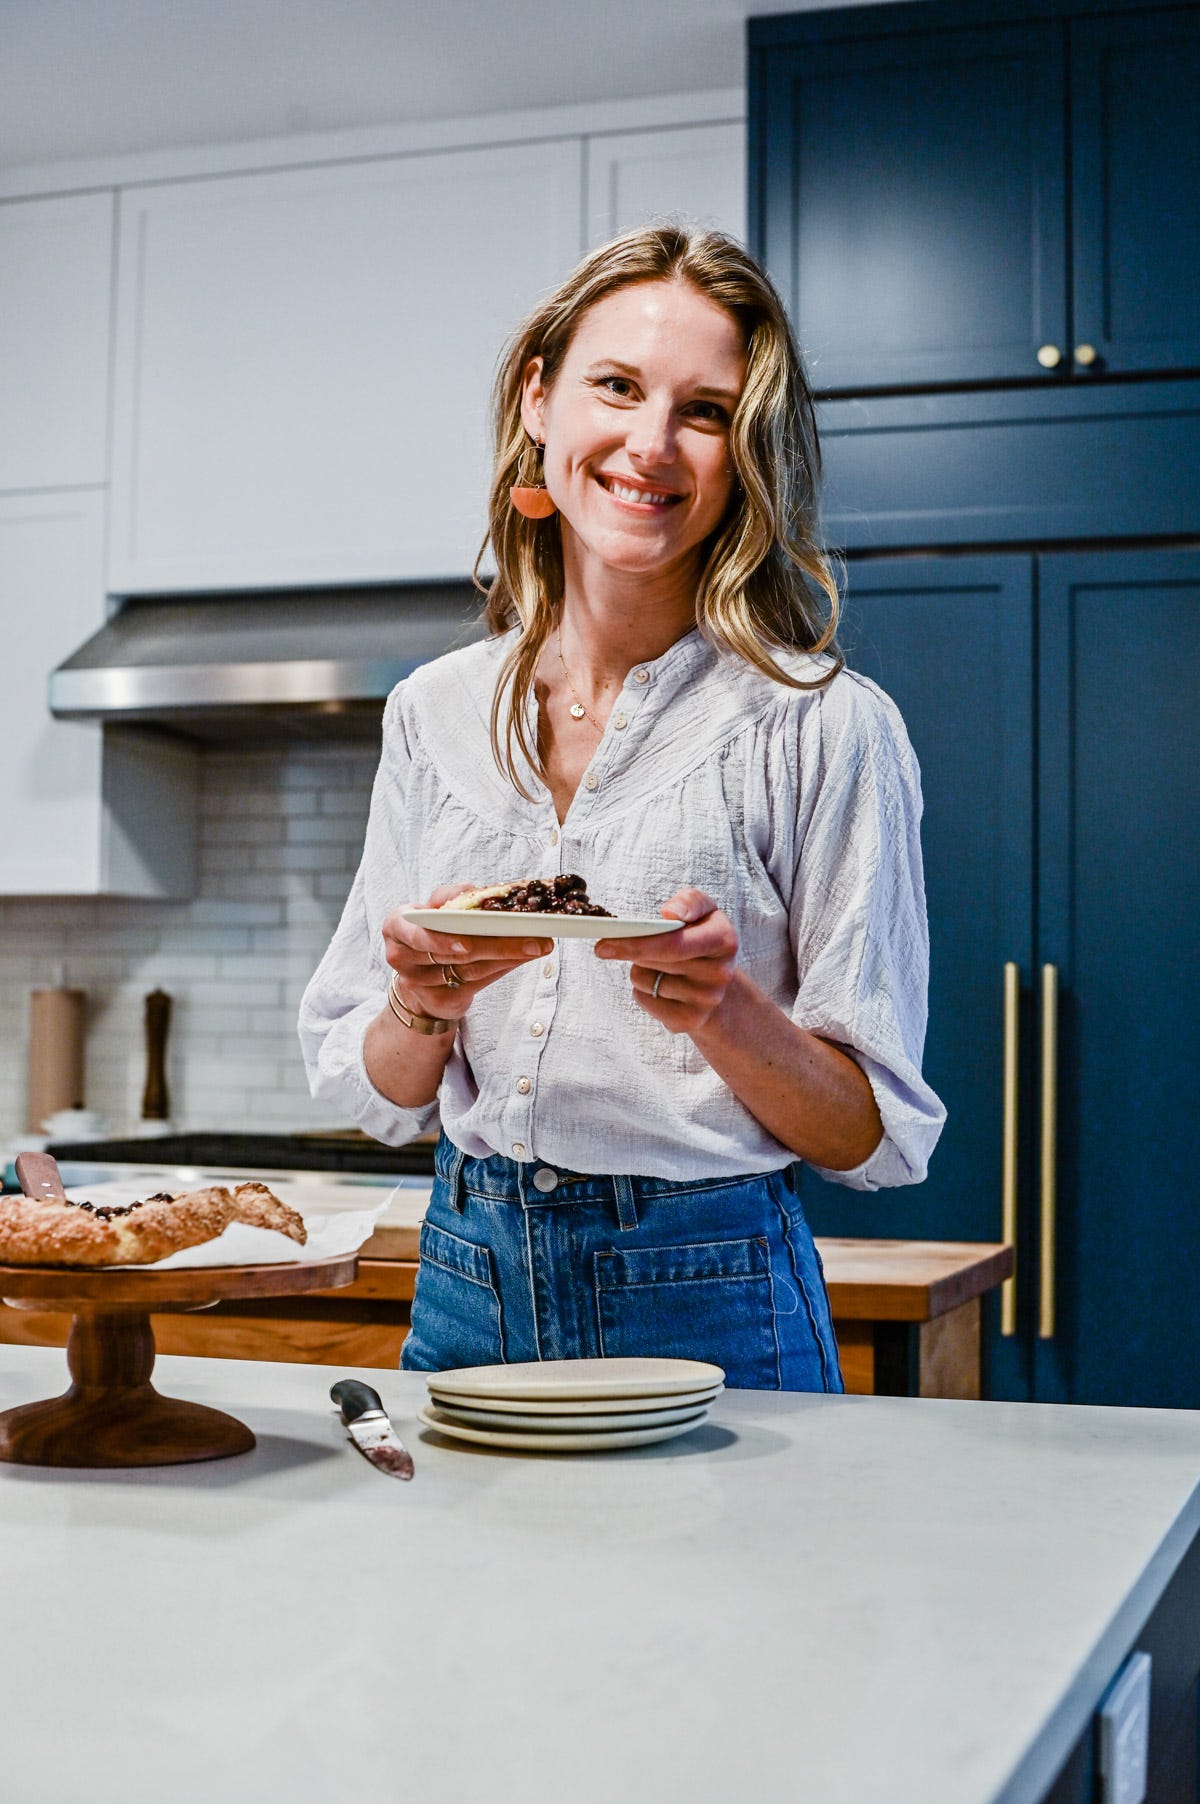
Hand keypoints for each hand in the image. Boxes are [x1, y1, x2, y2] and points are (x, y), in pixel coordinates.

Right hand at [380, 884, 551, 1022]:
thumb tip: (486, 893)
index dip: (440, 940)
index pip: (414, 931)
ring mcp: (419, 983)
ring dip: (507, 957)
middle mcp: (402, 956)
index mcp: (397, 925)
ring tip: (536, 946)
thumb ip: (454, 898)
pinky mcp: (439, 1000)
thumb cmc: (431, 933)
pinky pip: (476, 984)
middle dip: (495, 945)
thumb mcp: (436, 909)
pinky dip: (502, 968)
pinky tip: (523, 958)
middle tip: (530, 939)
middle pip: (454, 954)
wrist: (419, 979)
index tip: (467, 944)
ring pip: (469, 970)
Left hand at [595, 888, 738, 1034]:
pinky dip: (643, 990)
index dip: (636, 943)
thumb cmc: (701, 937)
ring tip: (659, 965)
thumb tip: (670, 913)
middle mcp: (720, 973)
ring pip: (644, 980)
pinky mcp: (690, 1021)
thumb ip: (689, 901)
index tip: (603, 944)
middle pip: (652, 961)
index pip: (673, 944)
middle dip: (632, 951)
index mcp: (724, 940)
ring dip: (640, 970)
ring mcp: (706, 1001)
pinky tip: (661, 985)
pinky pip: (644, 1000)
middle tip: (620, 945)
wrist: (718, 982)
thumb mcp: (703, 910)